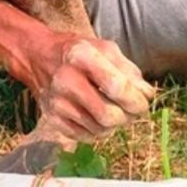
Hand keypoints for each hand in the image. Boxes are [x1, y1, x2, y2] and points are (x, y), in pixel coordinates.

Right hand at [22, 32, 155, 140]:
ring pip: (100, 130)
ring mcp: (57, 102)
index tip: (143, 104)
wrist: (39, 58)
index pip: (116, 87)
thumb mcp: (105, 49)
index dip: (136, 100)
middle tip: (133, 111)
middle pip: (108, 115)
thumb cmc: (79, 52)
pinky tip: (98, 116)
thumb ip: (129, 71)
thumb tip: (147, 96)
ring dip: (115, 125)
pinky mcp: (52, 119)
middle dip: (128, 117)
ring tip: (116, 111)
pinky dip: (99, 131)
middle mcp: (65, 80)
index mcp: (81, 56)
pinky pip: (86, 137)